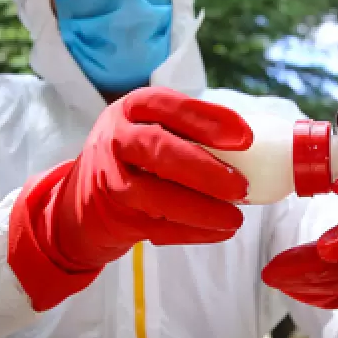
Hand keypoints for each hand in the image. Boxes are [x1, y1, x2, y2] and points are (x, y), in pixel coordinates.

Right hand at [47, 87, 252, 270]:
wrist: (83, 202)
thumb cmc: (137, 159)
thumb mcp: (153, 130)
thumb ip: (191, 134)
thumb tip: (254, 150)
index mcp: (133, 108)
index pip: (170, 106)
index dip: (208, 119)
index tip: (245, 137)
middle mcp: (116, 138)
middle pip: (157, 148)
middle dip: (204, 169)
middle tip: (241, 186)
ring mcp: (110, 179)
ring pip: (154, 194)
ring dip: (199, 209)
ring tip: (235, 219)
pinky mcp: (114, 216)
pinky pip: (156, 226)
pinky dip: (192, 231)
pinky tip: (220, 232)